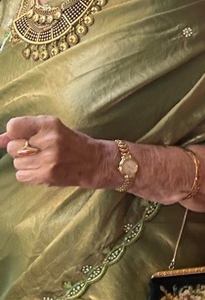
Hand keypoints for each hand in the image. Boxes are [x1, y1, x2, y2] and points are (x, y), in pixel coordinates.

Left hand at [1, 115, 115, 187]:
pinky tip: (43, 170)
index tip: (24, 136)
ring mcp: (48, 158)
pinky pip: (21, 175)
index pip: (13, 126)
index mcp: (50, 124)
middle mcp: (49, 140)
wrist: (96, 162)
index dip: (15, 133)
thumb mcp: (52, 130)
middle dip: (21, 150)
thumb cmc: (73, 144)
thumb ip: (25, 132)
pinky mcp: (47, 174)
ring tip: (43, 161)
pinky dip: (29, 174)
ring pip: (17, 163)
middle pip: (13, 147)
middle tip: (37, 151)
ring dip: (26, 164)